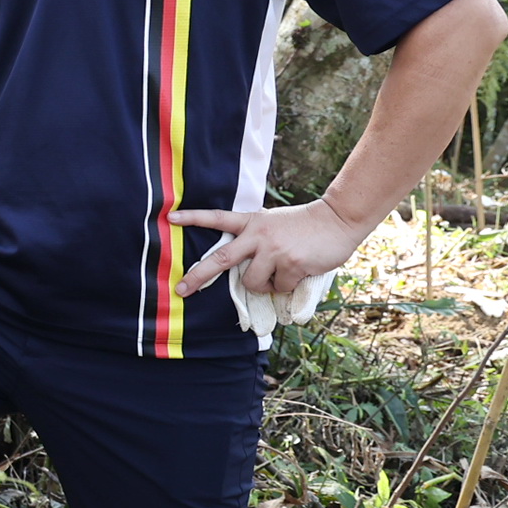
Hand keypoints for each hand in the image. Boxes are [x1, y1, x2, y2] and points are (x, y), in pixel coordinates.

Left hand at [169, 198, 370, 298]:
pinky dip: (287, 286)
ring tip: (281, 271)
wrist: (338, 220)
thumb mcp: (273, 224)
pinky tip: (299, 270)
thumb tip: (244, 270)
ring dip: (265, 285)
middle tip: (181, 289)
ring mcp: (272, 250)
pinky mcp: (289, 264)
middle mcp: (257, 235)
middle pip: (220, 259)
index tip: (170, 218)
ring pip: (252, 282)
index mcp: (251, 222)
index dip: (193, 218)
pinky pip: (279, 287)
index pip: (217, 218)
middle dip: (198, 276)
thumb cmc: (305, 226)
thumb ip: (256, 239)